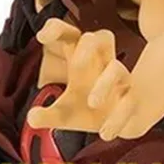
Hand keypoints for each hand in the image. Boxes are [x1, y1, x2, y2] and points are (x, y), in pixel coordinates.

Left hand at [26, 22, 163, 140]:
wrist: (116, 125)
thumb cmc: (85, 108)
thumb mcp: (63, 114)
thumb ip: (47, 115)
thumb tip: (31, 118)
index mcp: (80, 60)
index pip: (70, 34)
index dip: (57, 29)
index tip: (41, 37)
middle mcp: (101, 64)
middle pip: (101, 37)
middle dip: (88, 46)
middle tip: (76, 64)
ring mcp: (119, 80)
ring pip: (117, 68)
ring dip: (105, 84)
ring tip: (92, 103)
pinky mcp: (132, 99)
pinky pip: (130, 101)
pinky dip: (118, 118)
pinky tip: (105, 134)